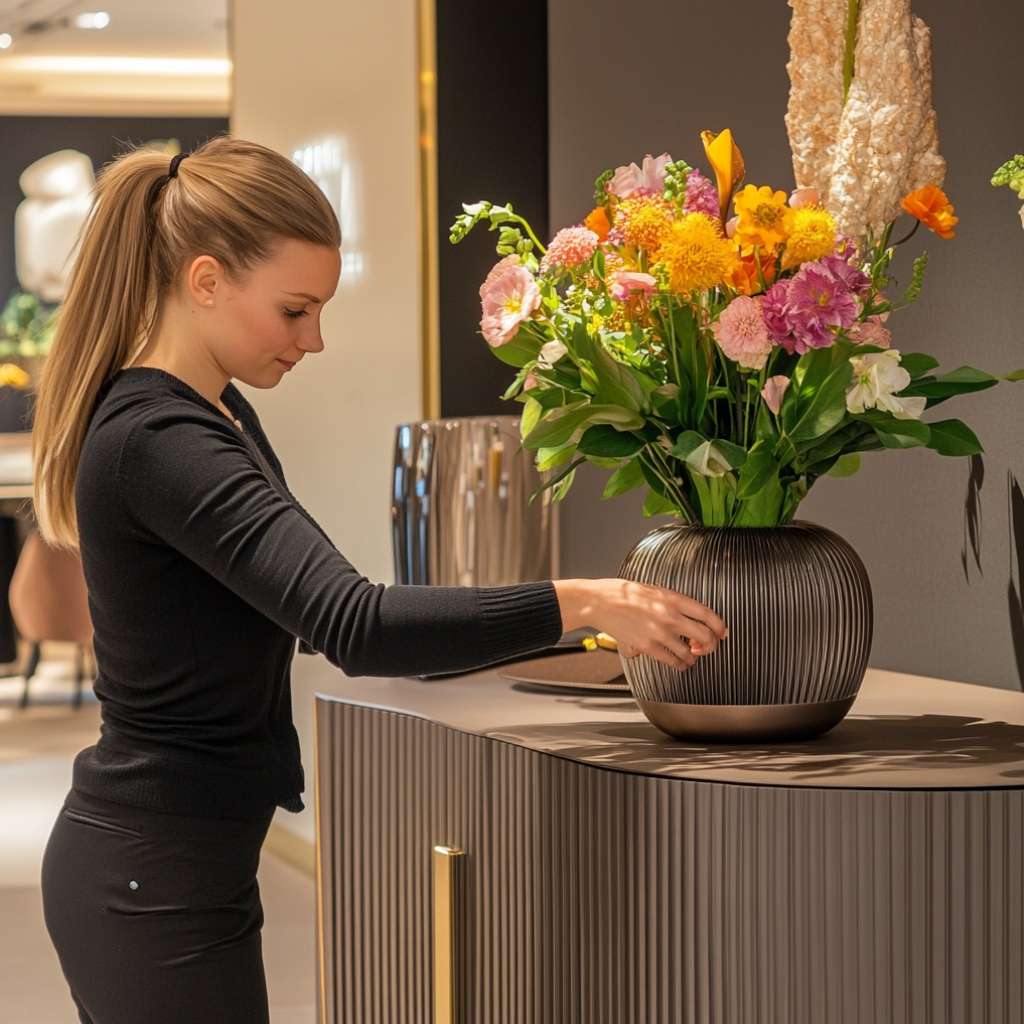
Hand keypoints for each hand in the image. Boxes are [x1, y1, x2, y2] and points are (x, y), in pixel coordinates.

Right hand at [552, 578, 728, 671]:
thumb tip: (689, 616)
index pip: (708, 614)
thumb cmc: (623, 593)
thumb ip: (673, 603)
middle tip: (706, 648)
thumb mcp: (654, 590)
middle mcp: (670, 615)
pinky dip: (678, 664)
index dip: (720, 627)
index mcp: (673, 598)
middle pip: (705, 636)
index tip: (721, 633)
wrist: (600, 601)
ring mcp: (659, 632)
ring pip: (689, 653)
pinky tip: (678, 663)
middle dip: (709, 646)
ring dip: (692, 658)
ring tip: (690, 658)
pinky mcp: (647, 645)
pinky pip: (671, 660)